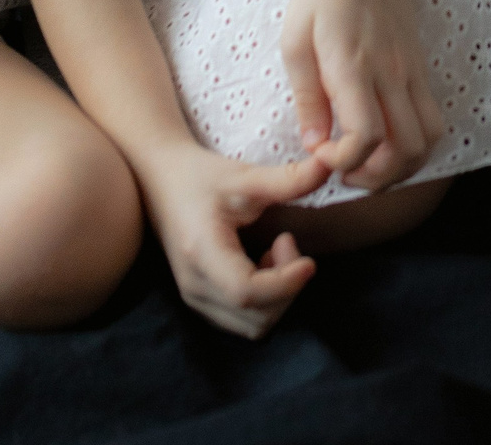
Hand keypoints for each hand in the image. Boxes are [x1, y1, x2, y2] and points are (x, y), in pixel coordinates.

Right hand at [137, 140, 328, 339]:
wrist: (160, 180)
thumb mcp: (245, 175)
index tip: (309, 261)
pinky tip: (263, 261)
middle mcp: (194, 286)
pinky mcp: (200, 299)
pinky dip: (264, 300)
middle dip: (286, 288)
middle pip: (255, 318)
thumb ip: (288, 179)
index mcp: (202, 254)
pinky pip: (241, 319)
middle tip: (287, 242)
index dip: (285, 283)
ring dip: (278, 295)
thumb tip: (330, 164)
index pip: (246, 293)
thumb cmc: (202, 175)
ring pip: (251, 326)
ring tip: (276, 251)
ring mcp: (194, 298)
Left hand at [282, 0, 442, 193]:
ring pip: (429, 138)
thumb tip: (315, 144)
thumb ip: (306, 98)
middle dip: (376, 178)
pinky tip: (385, 134)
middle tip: (346, 169)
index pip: (367, 138)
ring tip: (370, 160)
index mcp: (354, 67)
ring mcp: (412, 70)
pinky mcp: (421, 65)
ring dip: (403, 164)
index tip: (322, 153)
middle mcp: (391, 74)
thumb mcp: (295, 42)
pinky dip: (414, 141)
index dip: (344, 162)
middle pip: (407, 151)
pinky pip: (432, 116)